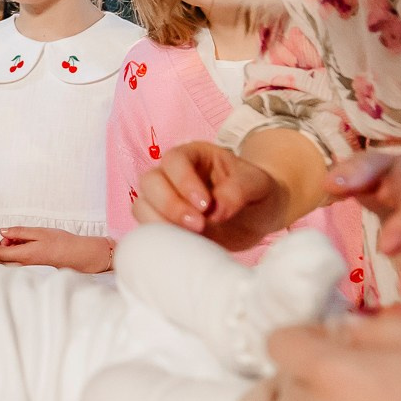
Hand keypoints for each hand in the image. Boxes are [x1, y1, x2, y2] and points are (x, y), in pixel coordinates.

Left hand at [0, 228, 114, 273]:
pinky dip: (17, 256)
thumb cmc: (61, 242)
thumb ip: (19, 232)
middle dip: (1, 248)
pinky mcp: (34, 270)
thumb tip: (2, 232)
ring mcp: (29, 270)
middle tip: (10, 237)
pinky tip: (26, 247)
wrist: (78, 255)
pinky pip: (19, 265)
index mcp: (24, 256)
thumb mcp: (39, 231)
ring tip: (20, 241)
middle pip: (2, 261)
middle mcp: (25, 266)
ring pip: (10, 263)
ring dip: (9, 252)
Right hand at [133, 141, 290, 249]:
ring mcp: (165, 200)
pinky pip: (148, 229)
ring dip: (161, 223)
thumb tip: (216, 211)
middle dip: (170, 205)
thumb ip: (238, 191)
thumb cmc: (256, 191)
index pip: (174, 160)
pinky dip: (160, 238)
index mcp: (193, 155)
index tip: (206, 205)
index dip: (184, 181)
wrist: (259, 215)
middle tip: (199, 224)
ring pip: (142, 206)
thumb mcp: (257, 184)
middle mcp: (172, 175)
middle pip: (150, 182)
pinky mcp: (165, 224)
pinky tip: (184, 245)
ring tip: (193, 236)